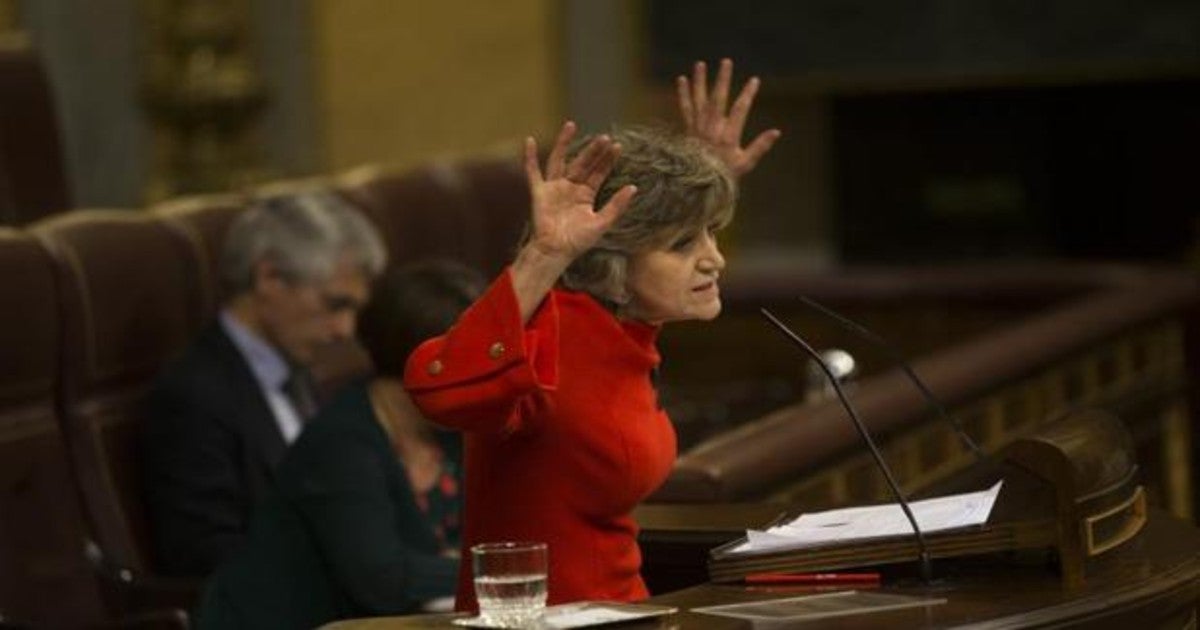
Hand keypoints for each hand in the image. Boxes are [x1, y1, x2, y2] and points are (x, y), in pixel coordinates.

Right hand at [523, 121, 636, 261]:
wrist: (555, 252)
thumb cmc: (578, 241)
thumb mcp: (602, 223)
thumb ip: (616, 205)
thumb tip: (633, 187)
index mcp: (585, 195)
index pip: (598, 173)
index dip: (607, 160)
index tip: (617, 146)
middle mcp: (570, 187)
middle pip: (583, 163)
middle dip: (593, 151)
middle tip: (604, 137)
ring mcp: (554, 188)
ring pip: (559, 160)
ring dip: (564, 143)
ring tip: (571, 125)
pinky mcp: (539, 192)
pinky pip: (533, 172)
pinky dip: (529, 157)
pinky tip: (529, 141)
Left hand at [677, 58, 781, 176]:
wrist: (697, 186)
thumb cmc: (724, 175)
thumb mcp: (745, 164)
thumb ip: (760, 147)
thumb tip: (777, 131)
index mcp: (727, 136)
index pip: (740, 110)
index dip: (748, 94)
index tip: (755, 80)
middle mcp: (711, 129)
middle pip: (717, 99)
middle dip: (722, 79)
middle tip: (726, 61)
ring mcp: (697, 128)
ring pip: (699, 100)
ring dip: (700, 81)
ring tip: (700, 63)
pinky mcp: (688, 129)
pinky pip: (684, 108)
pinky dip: (683, 94)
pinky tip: (681, 79)